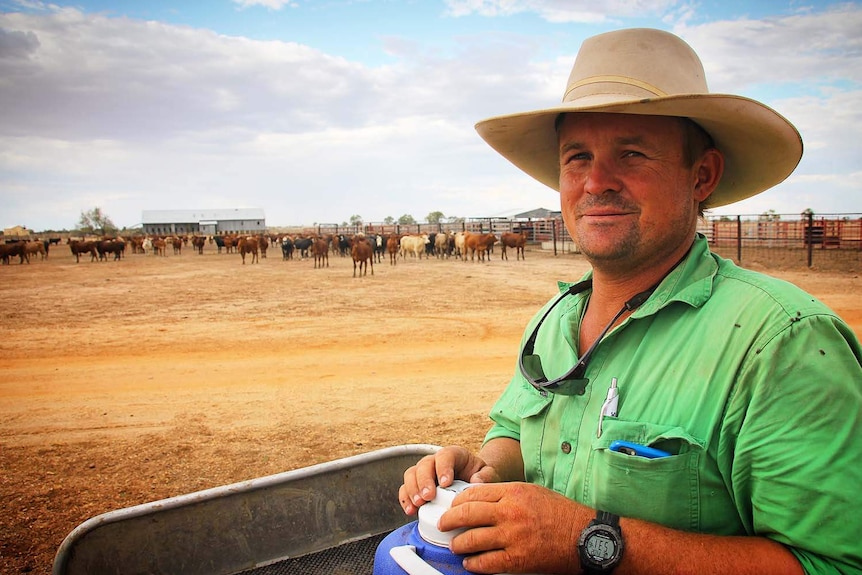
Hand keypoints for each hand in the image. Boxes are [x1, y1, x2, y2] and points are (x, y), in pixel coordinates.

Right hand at [399, 445, 498, 514]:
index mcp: (453, 455)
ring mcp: (424, 473)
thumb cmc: (480, 477)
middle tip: (428, 496)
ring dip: (412, 490)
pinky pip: (405, 489)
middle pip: (424, 465)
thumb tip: (476, 482)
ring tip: (419, 504)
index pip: (444, 456)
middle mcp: (435, 461)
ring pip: (411, 475)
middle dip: (424, 481)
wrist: (472, 482)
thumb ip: (486, 476)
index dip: (443, 468)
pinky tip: (410, 511)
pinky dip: (405, 499)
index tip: (446, 483)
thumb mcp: (488, 473)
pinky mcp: (417, 486)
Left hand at [440, 482, 587, 573]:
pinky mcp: (517, 559)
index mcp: (513, 492)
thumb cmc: (560, 513)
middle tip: (443, 525)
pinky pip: (485, 562)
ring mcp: (512, 536)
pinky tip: (470, 563)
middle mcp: (510, 512)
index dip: (457, 501)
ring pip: (471, 539)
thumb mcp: (532, 492)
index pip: (474, 493)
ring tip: (456, 545)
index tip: (452, 507)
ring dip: (458, 544)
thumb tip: (480, 500)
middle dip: (449, 520)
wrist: (584, 537)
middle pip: (466, 514)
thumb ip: (506, 494)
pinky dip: (473, 563)